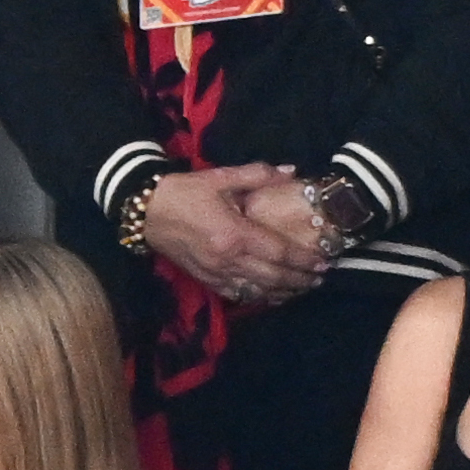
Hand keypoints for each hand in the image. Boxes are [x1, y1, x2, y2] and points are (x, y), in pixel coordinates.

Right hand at [143, 164, 326, 304]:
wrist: (146, 210)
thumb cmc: (185, 192)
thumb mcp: (221, 178)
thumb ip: (258, 175)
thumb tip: (291, 172)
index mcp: (234, 233)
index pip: (279, 252)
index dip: (303, 259)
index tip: (323, 261)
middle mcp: (227, 259)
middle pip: (272, 277)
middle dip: (299, 280)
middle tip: (319, 278)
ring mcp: (215, 273)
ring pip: (257, 291)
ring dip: (283, 292)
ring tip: (302, 288)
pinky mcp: (205, 280)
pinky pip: (237, 294)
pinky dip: (258, 297)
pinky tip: (272, 295)